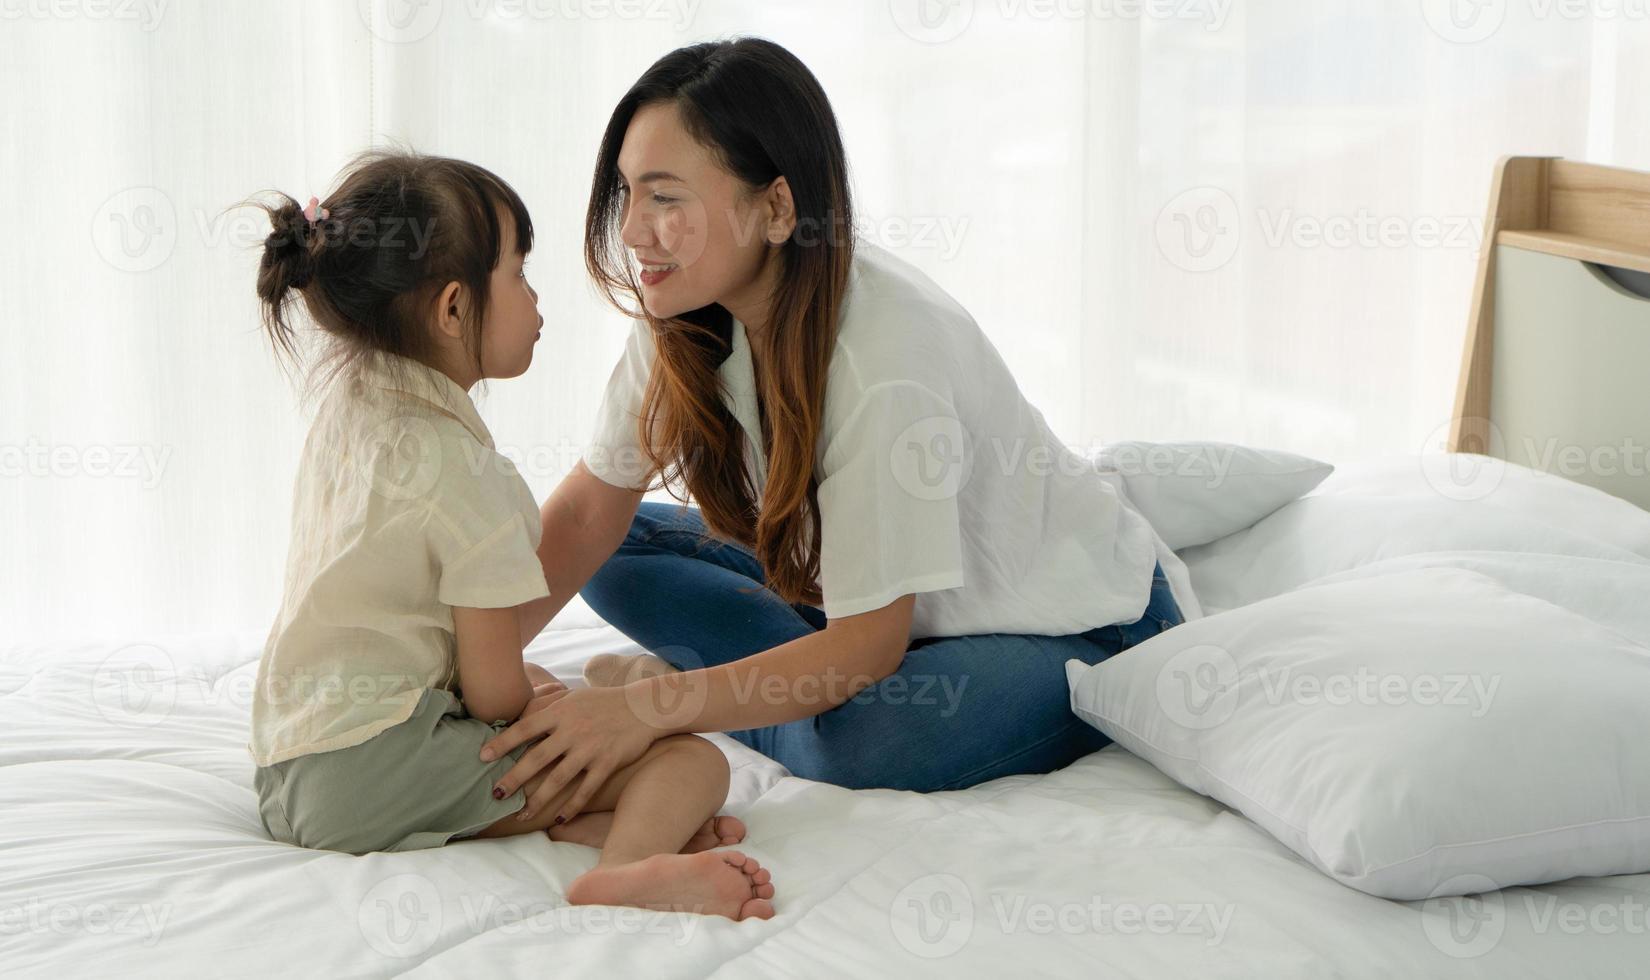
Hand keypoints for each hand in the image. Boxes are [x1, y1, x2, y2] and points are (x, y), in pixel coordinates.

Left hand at [480, 685, 660, 823]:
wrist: (644, 707)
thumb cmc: (603, 701)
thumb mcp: (573, 696)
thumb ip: (547, 706)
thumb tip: (519, 716)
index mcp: (561, 712)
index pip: (525, 728)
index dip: (502, 742)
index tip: (482, 756)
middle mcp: (573, 731)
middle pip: (536, 758)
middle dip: (513, 778)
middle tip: (496, 794)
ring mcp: (590, 748)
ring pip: (558, 779)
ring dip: (537, 799)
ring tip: (522, 814)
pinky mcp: (607, 763)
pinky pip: (586, 789)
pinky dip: (571, 805)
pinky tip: (558, 817)